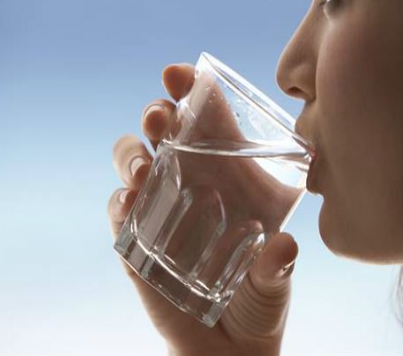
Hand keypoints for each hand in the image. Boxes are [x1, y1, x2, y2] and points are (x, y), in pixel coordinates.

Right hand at [108, 63, 297, 355]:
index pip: (207, 118)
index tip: (179, 73)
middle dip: (156, 112)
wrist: (230, 349)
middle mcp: (191, 181)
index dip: (190, 89)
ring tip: (144, 167)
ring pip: (132, 159)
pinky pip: (120, 208)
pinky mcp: (134, 239)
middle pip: (162, 129)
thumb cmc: (260, 299)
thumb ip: (277, 266)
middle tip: (160, 117)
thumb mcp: (276, 279)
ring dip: (131, 152)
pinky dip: (120, 200)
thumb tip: (282, 250)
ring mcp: (160, 207)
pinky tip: (131, 201)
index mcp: (228, 173)